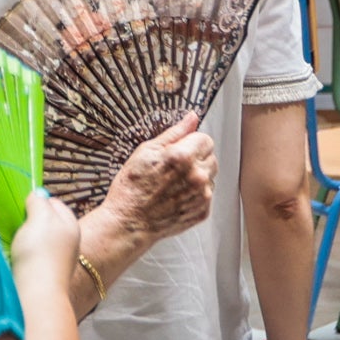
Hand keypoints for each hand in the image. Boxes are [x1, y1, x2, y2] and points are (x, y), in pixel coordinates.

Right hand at [9, 191, 82, 303]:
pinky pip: (34, 259)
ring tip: (17, 245)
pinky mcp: (46, 276)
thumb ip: (39, 201)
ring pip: (39, 242)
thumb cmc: (40, 252)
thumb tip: (38, 195)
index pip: (54, 203)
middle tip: (19, 226)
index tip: (23, 208)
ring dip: (26, 241)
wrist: (37, 295)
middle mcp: (69, 243)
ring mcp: (58, 261)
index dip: (37, 202)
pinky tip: (18, 261)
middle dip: (31, 222)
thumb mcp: (40, 216)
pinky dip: (25, 258)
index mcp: (71, 224)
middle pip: (46, 223)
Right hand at [89, 113, 214, 266]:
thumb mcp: (147, 151)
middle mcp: (197, 176)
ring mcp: (202, 196)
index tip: (182, 148)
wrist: (129, 222)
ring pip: (209, 177)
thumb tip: (191, 118)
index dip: (192, 141)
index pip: (206, 139)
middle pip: (210, 157)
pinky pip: (206, 195)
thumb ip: (174, 133)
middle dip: (196, 158)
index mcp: (184, 156)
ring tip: (173, 184)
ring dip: (197, 177)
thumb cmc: (132, 187)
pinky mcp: (202, 212)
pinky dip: (195, 194)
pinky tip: (176, 196)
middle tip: (174, 167)